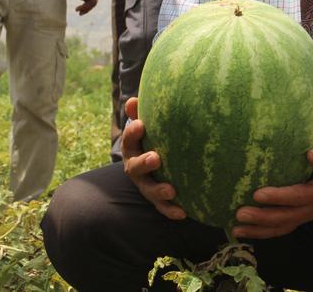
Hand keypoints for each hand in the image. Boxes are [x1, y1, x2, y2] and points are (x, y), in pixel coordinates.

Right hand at [121, 98, 185, 220]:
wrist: (154, 166)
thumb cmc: (153, 139)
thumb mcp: (146, 127)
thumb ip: (140, 114)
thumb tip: (133, 100)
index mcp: (133, 148)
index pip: (130, 140)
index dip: (133, 133)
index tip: (142, 124)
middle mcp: (136, 168)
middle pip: (135, 168)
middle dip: (144, 163)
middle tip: (155, 157)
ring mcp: (146, 185)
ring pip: (148, 190)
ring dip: (158, 191)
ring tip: (171, 190)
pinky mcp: (158, 200)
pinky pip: (163, 208)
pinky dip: (171, 211)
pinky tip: (183, 212)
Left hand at [231, 140, 312, 239]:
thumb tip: (312, 155)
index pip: (296, 197)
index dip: (277, 198)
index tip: (257, 194)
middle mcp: (312, 209)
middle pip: (285, 218)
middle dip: (261, 218)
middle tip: (239, 214)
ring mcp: (306, 215)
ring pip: (281, 227)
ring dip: (259, 231)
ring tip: (236, 230)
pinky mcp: (300, 216)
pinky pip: (282, 227)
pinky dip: (264, 231)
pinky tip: (247, 231)